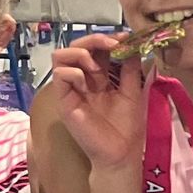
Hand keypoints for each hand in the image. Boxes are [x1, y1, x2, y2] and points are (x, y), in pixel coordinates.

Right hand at [50, 33, 148, 172]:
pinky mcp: (64, 101)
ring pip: (60, 55)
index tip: (125, 38)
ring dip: (81, 54)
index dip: (107, 38)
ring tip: (97, 68)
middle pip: (75, 45)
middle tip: (113, 45)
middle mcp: (82, 79)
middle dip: (94, 40)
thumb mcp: (133, 91)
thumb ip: (131, 68)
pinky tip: (88, 82)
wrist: (120, 154)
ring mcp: (71, 89)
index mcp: (99, 76)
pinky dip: (73, 72)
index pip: (95, 48)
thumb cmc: (126, 127)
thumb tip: (133, 43)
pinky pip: (59, 75)